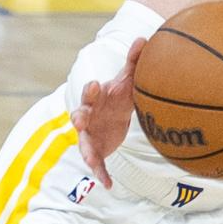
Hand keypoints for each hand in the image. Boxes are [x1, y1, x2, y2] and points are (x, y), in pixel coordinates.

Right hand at [69, 38, 146, 188]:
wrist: (114, 114)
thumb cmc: (118, 94)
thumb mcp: (127, 80)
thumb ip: (134, 61)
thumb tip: (144, 39)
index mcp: (96, 98)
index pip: (91, 92)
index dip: (91, 90)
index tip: (94, 85)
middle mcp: (88, 115)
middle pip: (79, 115)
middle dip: (78, 116)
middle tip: (78, 118)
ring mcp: (89, 134)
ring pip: (84, 143)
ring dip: (86, 150)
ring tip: (89, 159)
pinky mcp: (95, 150)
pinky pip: (97, 164)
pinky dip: (101, 174)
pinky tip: (108, 185)